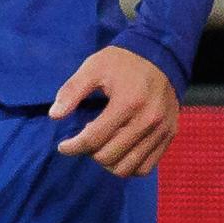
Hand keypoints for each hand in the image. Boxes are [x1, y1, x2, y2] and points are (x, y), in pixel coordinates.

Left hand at [49, 47, 179, 176]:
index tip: (63, 146)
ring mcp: (161, 131)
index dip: (73, 147)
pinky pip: (146, 167)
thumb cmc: (122, 62)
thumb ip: (72, 91)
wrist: (160, 55)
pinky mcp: (169, 136)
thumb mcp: (93, 67)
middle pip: (109, 156)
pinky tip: (118, 152)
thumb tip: (54, 115)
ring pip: (128, 167)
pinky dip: (128, 166)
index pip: (94, 139)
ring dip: (107, 163)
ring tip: (100, 147)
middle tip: (84, 140)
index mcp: (127, 102)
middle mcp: (148, 121)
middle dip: (89, 152)